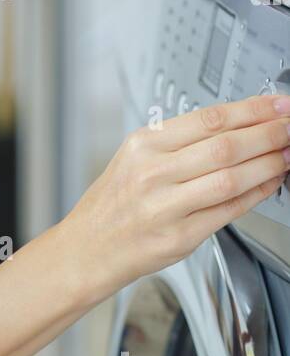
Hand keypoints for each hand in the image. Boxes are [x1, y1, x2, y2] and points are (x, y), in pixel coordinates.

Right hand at [61, 93, 289, 298]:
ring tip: (287, 154)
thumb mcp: (133, 158)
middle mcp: (152, 174)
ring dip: (269, 164)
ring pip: (231, 178)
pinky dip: (255, 195)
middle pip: (225, 146)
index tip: (278, 106)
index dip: (252, 110)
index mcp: (143, 145)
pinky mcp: (179, 238)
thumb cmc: (112, 205)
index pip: (209, 119)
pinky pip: (228, 211)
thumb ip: (179, 142)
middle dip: (269, 134)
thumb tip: (236, 126)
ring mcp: (165, 207)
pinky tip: (269, 183)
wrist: (86, 249)